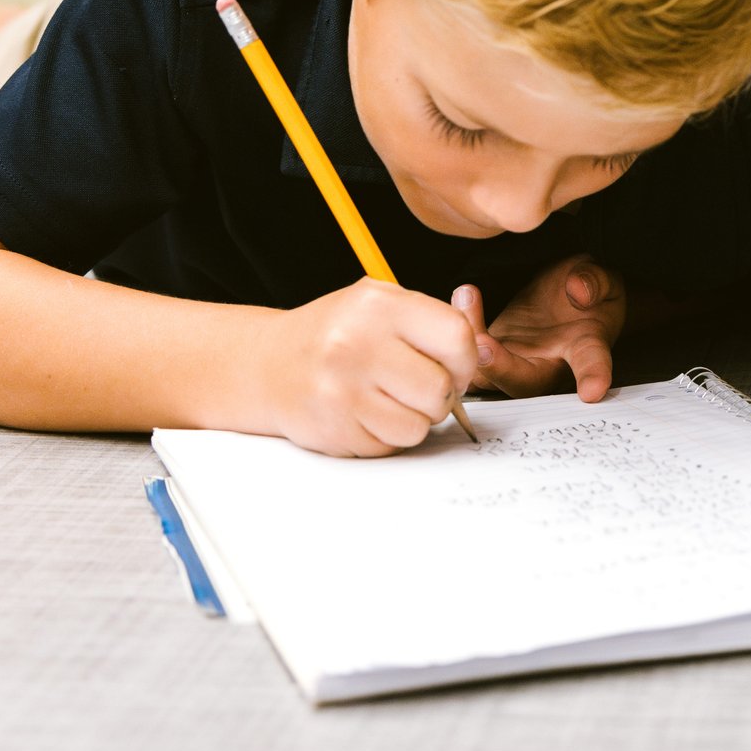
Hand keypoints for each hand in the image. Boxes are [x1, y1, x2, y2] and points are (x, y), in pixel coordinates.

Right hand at [254, 276, 479, 457]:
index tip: (452, 365)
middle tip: (416, 386)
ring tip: (386, 398)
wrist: (267, 365)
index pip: (457, 338)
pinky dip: (385, 435)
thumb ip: (433, 322)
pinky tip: (363, 412)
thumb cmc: (337, 334)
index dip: (465, 360)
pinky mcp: (333, 428)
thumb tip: (482, 351)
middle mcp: (357, 343)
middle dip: (439, 395)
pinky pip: (390, 445)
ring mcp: (342, 390)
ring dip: (412, 419)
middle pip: (440, 390)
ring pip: (419, 426)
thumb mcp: (381, 305)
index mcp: (380, 304)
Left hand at [460, 256, 626, 402]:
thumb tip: (578, 290)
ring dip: (471, 346)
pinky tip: (464, 297)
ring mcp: (516, 362)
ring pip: (488, 374)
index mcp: (585, 346)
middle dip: (500, 370)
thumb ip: (595, 281)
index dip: (593, 376)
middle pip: (524, 382)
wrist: (569, 297)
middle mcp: (549, 364)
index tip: (592, 391)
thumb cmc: (593, 293)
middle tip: (483, 344)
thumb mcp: (605, 278)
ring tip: (466, 297)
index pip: (591, 363)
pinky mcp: (492, 351)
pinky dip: (460, 334)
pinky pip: (469, 355)